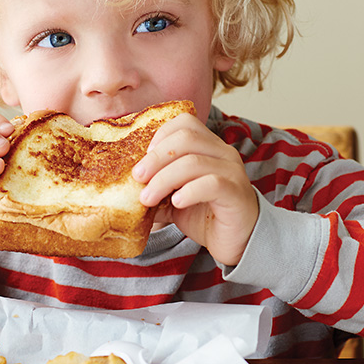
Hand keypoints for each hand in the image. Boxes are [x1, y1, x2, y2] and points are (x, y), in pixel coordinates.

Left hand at [132, 113, 257, 265]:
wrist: (239, 241)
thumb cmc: (207, 215)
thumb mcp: (175, 197)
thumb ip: (157, 187)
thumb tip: (124, 187)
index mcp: (209, 147)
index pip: (185, 122)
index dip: (160, 136)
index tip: (143, 160)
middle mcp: (223, 153)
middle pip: (185, 139)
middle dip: (155, 158)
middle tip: (138, 179)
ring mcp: (232, 172)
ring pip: (193, 162)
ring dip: (163, 180)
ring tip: (147, 199)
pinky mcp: (236, 193)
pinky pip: (211, 184)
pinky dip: (188, 191)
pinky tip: (177, 203)